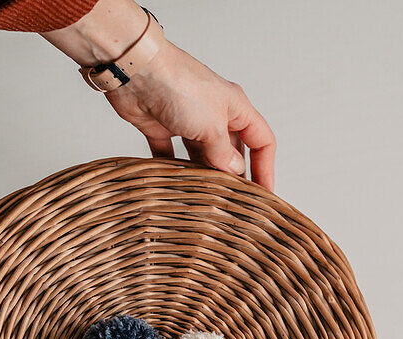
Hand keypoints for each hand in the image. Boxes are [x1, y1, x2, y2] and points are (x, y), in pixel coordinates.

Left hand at [42, 0, 275, 189]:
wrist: (136, 72)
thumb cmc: (180, 87)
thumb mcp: (211, 126)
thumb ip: (223, 153)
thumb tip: (234, 171)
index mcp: (235, 108)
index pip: (261, 140)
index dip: (265, 167)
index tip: (264, 194)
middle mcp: (213, 113)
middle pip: (231, 150)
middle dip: (233, 175)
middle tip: (233, 202)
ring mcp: (186, 120)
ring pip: (200, 154)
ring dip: (203, 173)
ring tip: (204, 198)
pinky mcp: (161, 126)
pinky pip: (170, 152)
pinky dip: (172, 167)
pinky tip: (174, 183)